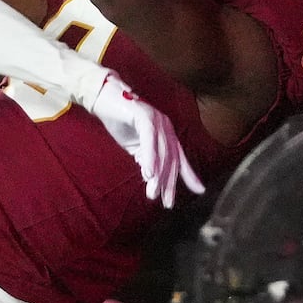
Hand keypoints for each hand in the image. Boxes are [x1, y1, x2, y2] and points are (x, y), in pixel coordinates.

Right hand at [90, 73, 203, 207]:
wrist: (103, 99)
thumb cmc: (119, 122)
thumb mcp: (136, 146)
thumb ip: (146, 159)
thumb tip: (152, 178)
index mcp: (166, 134)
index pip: (180, 158)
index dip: (190, 175)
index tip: (199, 191)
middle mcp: (166, 127)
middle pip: (172, 159)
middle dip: (170, 182)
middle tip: (167, 202)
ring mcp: (157, 120)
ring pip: (162, 152)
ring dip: (158, 175)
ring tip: (153, 193)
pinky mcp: (144, 116)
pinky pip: (149, 140)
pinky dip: (150, 158)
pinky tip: (148, 173)